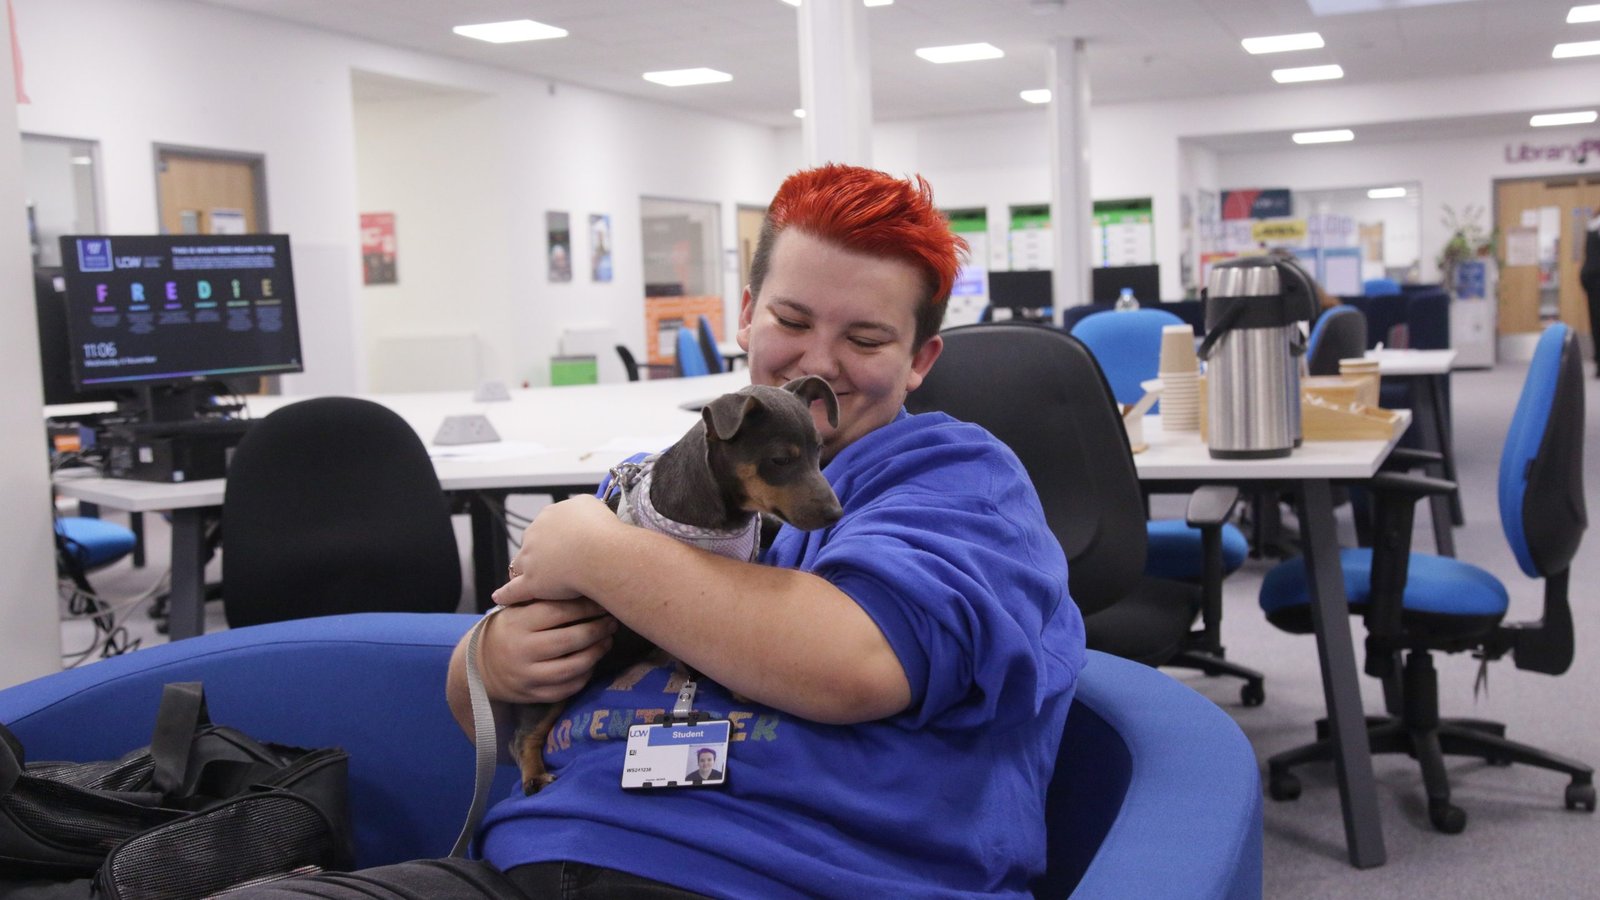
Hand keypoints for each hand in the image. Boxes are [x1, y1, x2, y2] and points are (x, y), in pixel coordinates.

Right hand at [478, 597, 617, 704]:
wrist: (479, 666)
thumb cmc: (507, 629)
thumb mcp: (516, 610)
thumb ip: (543, 600)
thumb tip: (586, 587)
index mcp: (518, 623)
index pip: (559, 612)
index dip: (586, 606)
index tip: (603, 601)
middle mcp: (522, 650)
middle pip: (571, 639)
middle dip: (597, 629)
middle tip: (611, 621)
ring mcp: (528, 675)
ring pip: (574, 667)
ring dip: (597, 653)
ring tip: (606, 641)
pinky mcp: (533, 695)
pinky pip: (568, 688)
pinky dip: (585, 675)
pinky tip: (592, 662)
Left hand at [494, 495, 621, 605]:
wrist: (599, 552)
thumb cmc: (601, 530)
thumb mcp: (592, 505)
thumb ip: (582, 507)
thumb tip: (581, 511)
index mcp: (550, 515)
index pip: (546, 525)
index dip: (554, 535)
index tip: (563, 542)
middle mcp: (536, 534)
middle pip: (531, 544)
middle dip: (538, 552)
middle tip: (554, 563)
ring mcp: (530, 559)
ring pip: (519, 565)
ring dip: (523, 572)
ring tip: (529, 581)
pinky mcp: (531, 583)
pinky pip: (513, 591)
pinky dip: (507, 595)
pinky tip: (500, 597)